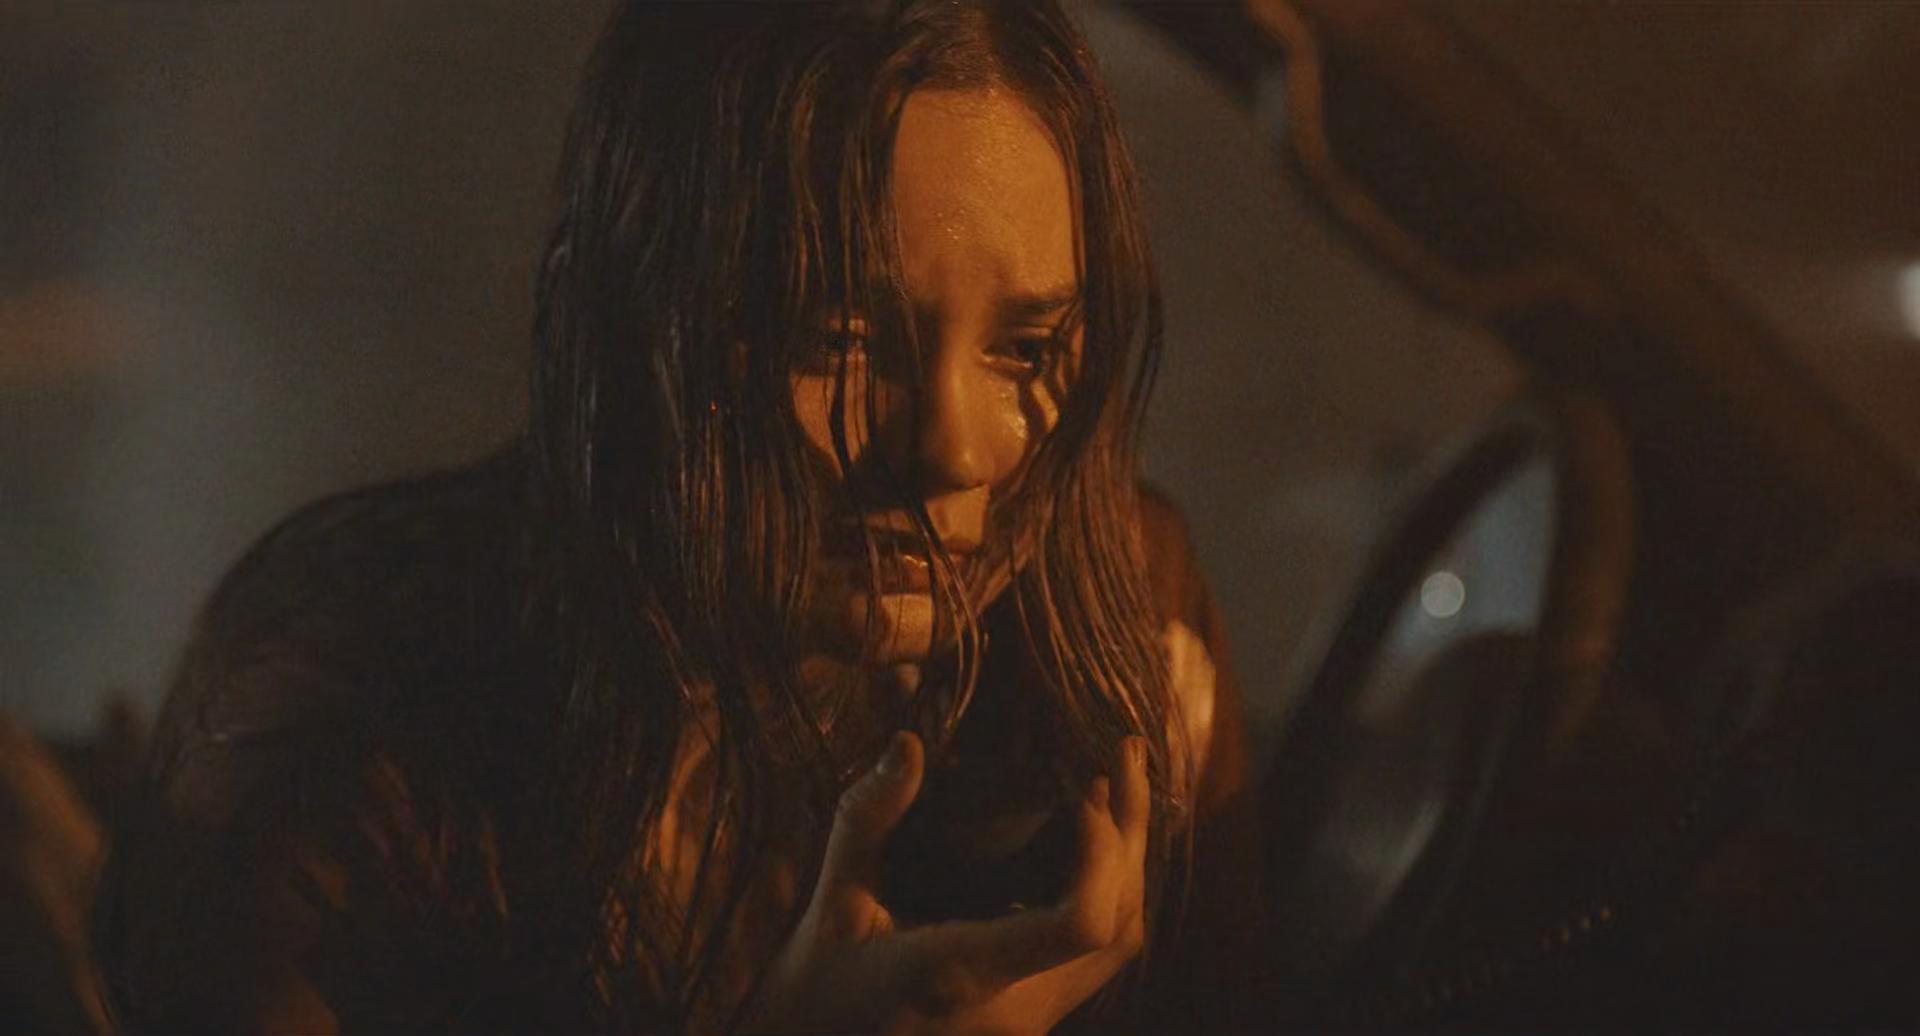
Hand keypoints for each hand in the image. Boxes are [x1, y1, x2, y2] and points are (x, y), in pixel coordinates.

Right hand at [742, 731, 1150, 1034]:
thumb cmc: (817, 984)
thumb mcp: (830, 901)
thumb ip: (866, 820)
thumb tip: (907, 744)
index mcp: (963, 972)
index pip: (1080, 924)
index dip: (1102, 853)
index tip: (1085, 792)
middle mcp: (1014, 1010)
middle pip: (1120, 926)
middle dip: (1131, 834)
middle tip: (1125, 754)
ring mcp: (1030, 1023)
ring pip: (1119, 944)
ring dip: (1127, 863)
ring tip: (1118, 786)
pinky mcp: (1032, 1019)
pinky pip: (1096, 956)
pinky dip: (1107, 892)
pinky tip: (1088, 841)